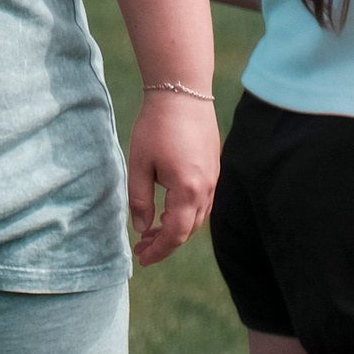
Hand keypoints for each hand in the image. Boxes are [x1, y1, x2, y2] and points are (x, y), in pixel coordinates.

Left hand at [127, 85, 219, 266]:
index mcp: (189, 191)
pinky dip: (185, 213)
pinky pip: (202, 201)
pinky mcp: (213, 169)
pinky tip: (168, 210)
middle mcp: (207, 189)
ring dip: (176, 228)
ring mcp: (214, 179)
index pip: (176, 234)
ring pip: (197, 216)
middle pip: (189, 229)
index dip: (159, 250)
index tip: (141, 259)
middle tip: (140, 248)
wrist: (182, 94)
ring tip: (150, 231)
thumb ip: (140, 200)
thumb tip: (142, 228)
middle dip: (165, 242)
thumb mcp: (140, 165)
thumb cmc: (156, 128)